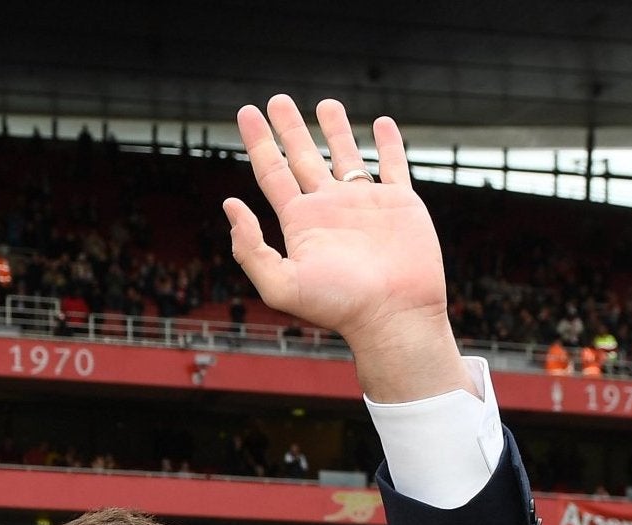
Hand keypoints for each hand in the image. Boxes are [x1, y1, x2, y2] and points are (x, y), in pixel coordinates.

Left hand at [226, 96, 461, 402]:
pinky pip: (393, 166)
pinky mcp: (401, 204)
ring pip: (346, 155)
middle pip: (303, 156)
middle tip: (276, 99)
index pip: (272, 172)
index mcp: (301, 222)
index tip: (246, 112)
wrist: (393, 317)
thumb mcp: (281, 285)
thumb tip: (230, 205)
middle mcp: (329, 208)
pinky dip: (389, 143)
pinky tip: (381, 124)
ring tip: (326, 103)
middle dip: (289, 128)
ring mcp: (365, 204)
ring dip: (335, 129)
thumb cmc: (338, 307)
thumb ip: (250, 249)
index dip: (258, 142)